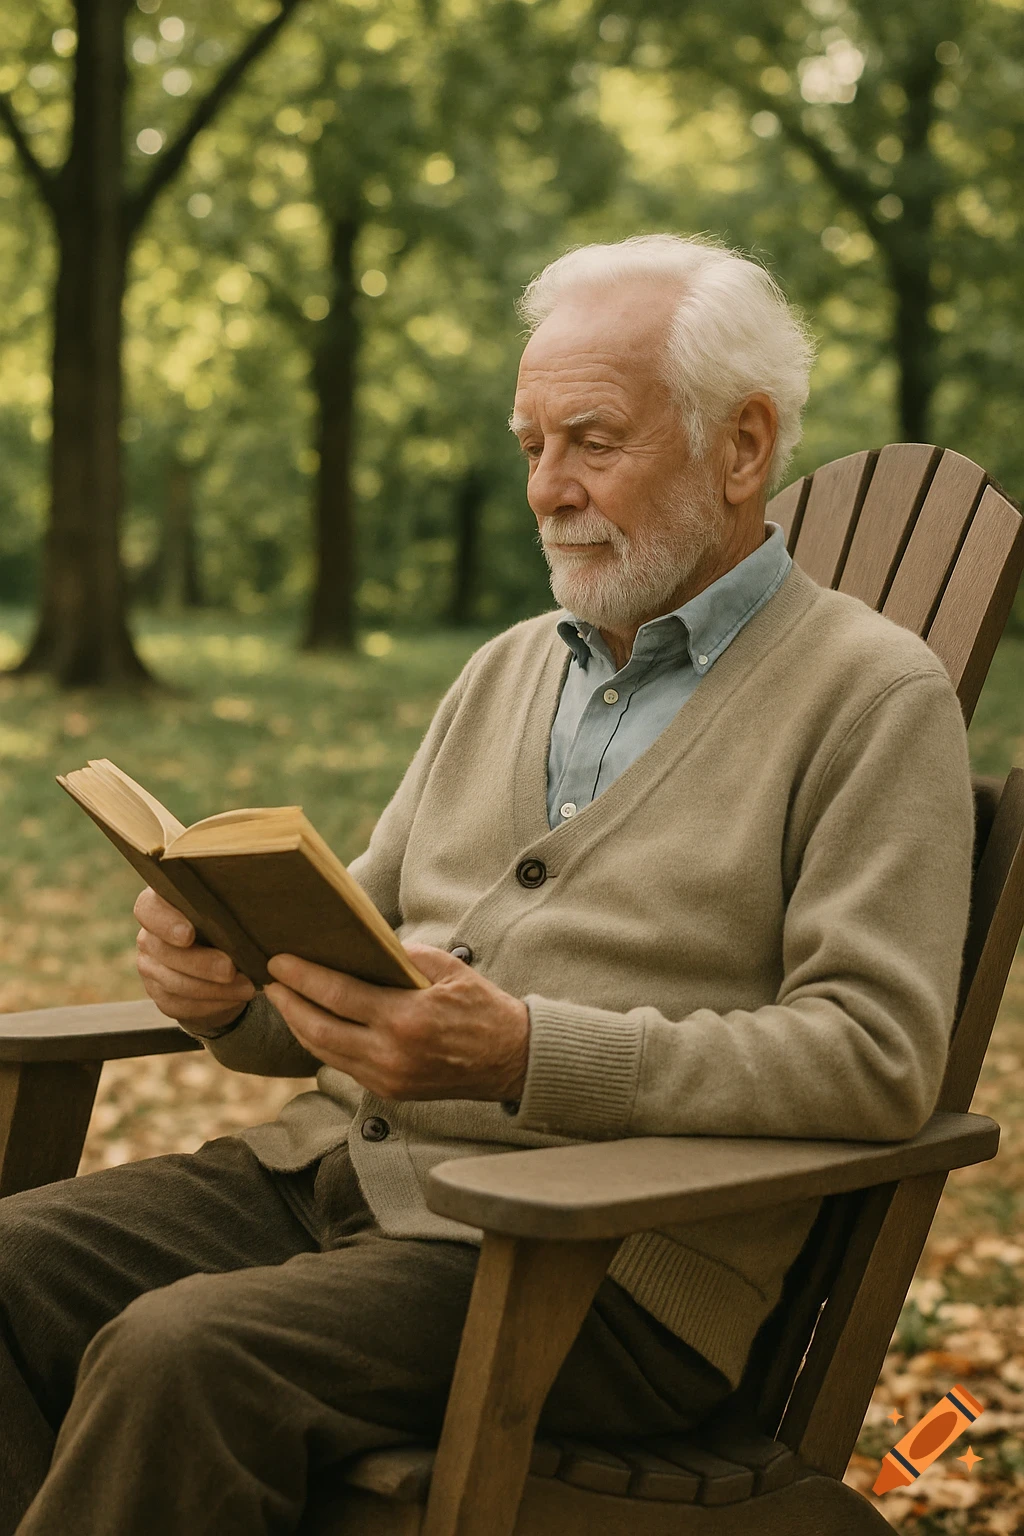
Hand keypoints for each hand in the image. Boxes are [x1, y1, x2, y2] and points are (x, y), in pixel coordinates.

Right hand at [135, 887, 254, 1033]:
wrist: (225, 966)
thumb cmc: (229, 926)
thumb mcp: (228, 913)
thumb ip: (226, 909)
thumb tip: (249, 913)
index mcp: (161, 906)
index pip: (148, 909)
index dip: (166, 923)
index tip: (188, 934)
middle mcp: (149, 937)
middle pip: (163, 951)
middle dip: (200, 963)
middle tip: (229, 969)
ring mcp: (151, 968)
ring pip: (173, 982)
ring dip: (212, 988)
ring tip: (245, 987)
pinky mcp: (162, 997)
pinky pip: (181, 1004)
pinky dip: (212, 1004)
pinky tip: (235, 998)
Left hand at [264, 944, 528, 1102]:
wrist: (511, 1060)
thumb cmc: (481, 1007)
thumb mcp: (448, 968)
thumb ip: (403, 956)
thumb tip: (361, 944)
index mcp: (406, 1019)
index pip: (338, 995)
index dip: (303, 977)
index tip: (278, 961)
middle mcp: (390, 1054)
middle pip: (318, 1029)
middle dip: (287, 1003)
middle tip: (268, 980)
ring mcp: (387, 1078)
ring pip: (324, 1052)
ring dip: (297, 1025)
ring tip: (282, 1000)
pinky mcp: (388, 1091)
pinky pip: (342, 1065)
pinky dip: (321, 1043)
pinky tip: (311, 1024)